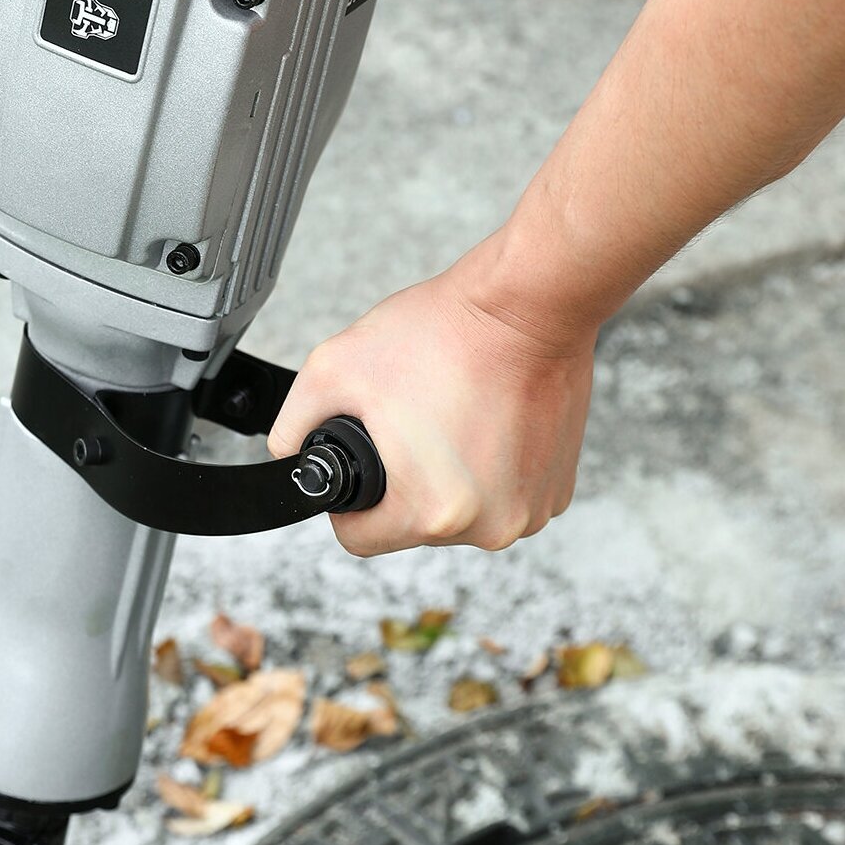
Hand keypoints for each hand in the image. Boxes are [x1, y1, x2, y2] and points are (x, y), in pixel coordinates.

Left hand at [267, 244, 596, 556]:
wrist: (530, 304)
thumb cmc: (446, 334)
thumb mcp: (332, 370)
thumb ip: (292, 426)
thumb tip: (287, 455)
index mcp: (434, 512)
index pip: (359, 540)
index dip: (347, 504)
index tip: (362, 463)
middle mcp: (490, 525)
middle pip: (410, 527)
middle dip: (399, 484)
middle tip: (410, 426)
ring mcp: (530, 510)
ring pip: (456, 514)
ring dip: (444, 479)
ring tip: (449, 418)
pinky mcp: (557, 491)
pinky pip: (499, 496)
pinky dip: (486, 469)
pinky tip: (483, 423)